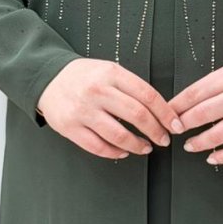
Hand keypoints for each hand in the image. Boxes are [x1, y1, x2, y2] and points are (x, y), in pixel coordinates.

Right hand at [36, 59, 180, 159]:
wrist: (47, 78)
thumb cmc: (83, 76)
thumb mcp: (109, 70)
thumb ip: (131, 87)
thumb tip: (160, 110)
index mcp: (111, 74)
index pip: (148, 95)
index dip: (166, 113)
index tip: (175, 125)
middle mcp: (97, 91)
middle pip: (137, 115)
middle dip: (156, 131)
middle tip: (163, 139)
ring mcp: (83, 111)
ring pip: (118, 135)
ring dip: (137, 145)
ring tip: (145, 147)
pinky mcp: (70, 127)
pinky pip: (97, 146)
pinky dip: (114, 152)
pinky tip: (123, 151)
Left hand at [169, 60, 222, 165]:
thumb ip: (212, 85)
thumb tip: (185, 103)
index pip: (195, 93)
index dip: (177, 106)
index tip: (167, 114)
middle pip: (202, 114)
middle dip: (183, 125)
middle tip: (174, 130)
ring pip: (217, 135)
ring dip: (198, 143)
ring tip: (189, 145)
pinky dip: (222, 156)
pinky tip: (211, 157)